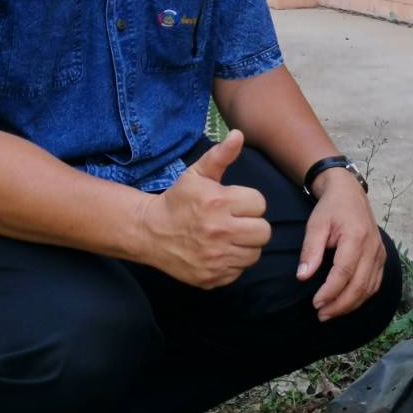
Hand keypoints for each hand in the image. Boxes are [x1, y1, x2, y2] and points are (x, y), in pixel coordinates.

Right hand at [142, 130, 270, 287]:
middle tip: (236, 221)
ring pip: (254, 254)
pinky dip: (233, 263)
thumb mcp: (197, 174)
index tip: (234, 204)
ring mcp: (215, 258)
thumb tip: (239, 135)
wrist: (149, 232)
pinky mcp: (211, 278)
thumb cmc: (178, 200)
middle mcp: (218, 232)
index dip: (249, 203)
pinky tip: (219, 252)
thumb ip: (220, 155)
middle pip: (263, 231)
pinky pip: (239, 271)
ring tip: (229, 236)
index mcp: (217, 203)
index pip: (260, 204)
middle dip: (252, 224)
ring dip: (246, 245)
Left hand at [300, 170, 386, 321]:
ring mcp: (380, 253)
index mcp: (356, 237)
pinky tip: (345, 303)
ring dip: (350, 305)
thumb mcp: (316, 225)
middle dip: (340, 305)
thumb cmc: (331, 208)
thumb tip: (303, 276)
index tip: (315, 303)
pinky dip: (361, 297)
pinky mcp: (381, 257)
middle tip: (321, 314)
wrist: (350, 193)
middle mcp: (372, 247)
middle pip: (360, 285)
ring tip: (330, 313)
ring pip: (369, 288)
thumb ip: (310, 250)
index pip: (344, 272)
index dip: (330, 292)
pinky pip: (374, 284)